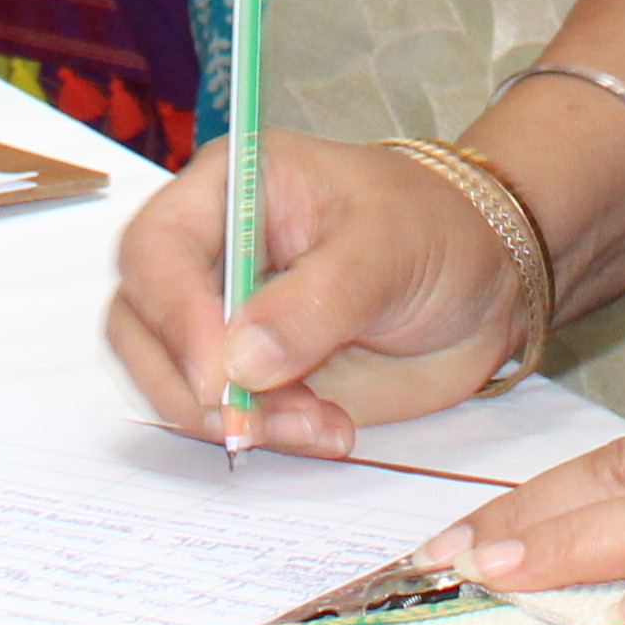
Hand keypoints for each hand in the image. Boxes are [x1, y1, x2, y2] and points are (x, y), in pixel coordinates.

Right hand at [102, 133, 532, 458]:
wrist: (484, 281)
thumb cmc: (433, 230)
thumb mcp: (387, 248)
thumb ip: (316, 300)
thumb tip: (239, 363)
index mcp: (229, 188)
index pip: (156, 248)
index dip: (174, 315)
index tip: (220, 377)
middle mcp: (210, 251)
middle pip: (139, 322)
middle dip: (190, 384)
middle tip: (254, 423)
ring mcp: (224, 317)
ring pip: (172, 379)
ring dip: (232, 420)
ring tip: (319, 426)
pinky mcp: (251, 373)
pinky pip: (223, 416)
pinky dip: (266, 437)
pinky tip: (329, 430)